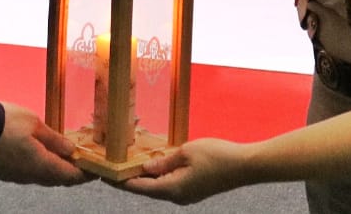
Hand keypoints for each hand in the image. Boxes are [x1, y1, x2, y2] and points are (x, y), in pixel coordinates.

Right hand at [0, 103, 90, 186]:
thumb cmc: (3, 124)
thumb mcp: (34, 124)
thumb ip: (54, 139)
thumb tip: (70, 150)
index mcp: (43, 166)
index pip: (71, 176)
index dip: (85, 173)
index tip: (95, 169)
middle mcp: (30, 177)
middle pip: (57, 179)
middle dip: (70, 171)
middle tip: (80, 160)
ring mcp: (15, 177)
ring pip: (41, 177)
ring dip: (53, 169)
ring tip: (60, 155)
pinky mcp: (3, 173)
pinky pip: (27, 173)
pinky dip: (38, 167)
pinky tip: (37, 154)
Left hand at [120, 138, 248, 203]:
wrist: (247, 166)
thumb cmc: (218, 156)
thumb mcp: (185, 152)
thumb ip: (163, 162)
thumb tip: (145, 169)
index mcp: (172, 189)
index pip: (138, 187)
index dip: (119, 182)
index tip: (103, 176)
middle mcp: (177, 197)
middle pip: (146, 189)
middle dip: (129, 179)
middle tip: (111, 169)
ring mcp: (187, 195)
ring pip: (158, 187)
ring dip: (144, 178)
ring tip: (127, 166)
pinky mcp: (194, 190)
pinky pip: (170, 184)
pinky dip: (158, 176)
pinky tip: (152, 166)